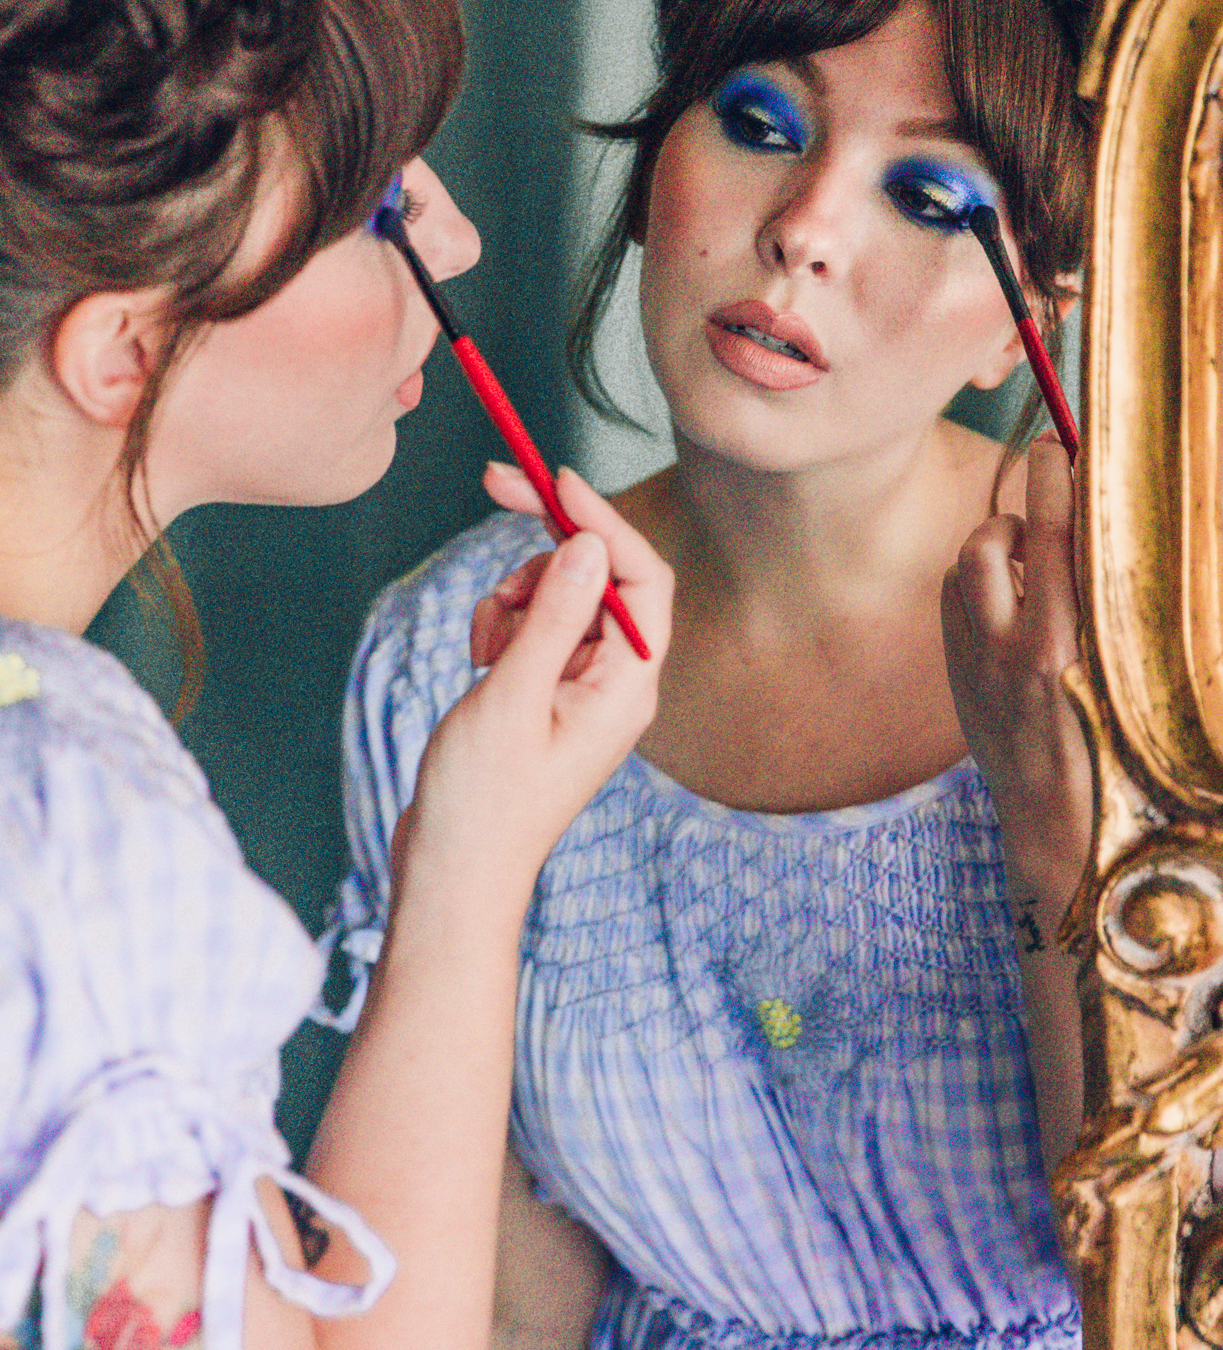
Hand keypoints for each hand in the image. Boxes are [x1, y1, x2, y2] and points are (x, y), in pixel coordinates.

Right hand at [398, 466, 671, 905]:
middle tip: (495, 485)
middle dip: (548, 540)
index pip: (641, 576)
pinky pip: (537, 628)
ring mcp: (584, 690)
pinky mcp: (550, 696)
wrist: (454, 870)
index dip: (602, 519)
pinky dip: (503, 624)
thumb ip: (552, 617)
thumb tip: (587, 544)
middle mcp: (617, 684)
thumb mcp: (511, 696)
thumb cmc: (482, 802)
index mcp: (627, 687)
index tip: (553, 479)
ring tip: (483, 645)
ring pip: (561, 596)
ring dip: (516, 593)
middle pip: (601, 575)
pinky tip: (480, 660)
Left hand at [941, 436, 1090, 907]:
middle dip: (1015, 517)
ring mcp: (972, 666)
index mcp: (1059, 649)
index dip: (1054, 480)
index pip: (1054, 537)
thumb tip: (1091, 534)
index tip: (1057, 445)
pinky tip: (1009, 605)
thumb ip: (1103, 609)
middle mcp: (1007, 652)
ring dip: (994, 553)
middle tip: (1045, 520)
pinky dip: (977, 588)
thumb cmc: (1114, 756)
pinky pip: (953, 604)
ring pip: (963, 570)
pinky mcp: (955, 678)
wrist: (1058, 828)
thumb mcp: (1125, 679)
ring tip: (1032, 567)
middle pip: (990, 542)